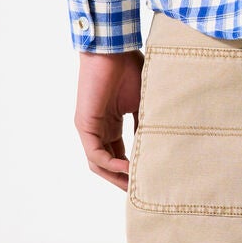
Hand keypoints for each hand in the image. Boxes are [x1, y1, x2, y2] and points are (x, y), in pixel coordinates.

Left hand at [74, 48, 143, 190]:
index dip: (131, 170)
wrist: (114, 50)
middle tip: (140, 192)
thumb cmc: (128, 68)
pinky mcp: (84, 124)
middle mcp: (98, 128)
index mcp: (110, 123)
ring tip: (134, 186)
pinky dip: (110, 164)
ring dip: (115, 177)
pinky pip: (95, 153)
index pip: (118, 155)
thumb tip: (157, 149)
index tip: (148, 180)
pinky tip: (127, 168)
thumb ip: (145, 126)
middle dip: (122, 180)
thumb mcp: (143, 103)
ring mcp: (89, 127)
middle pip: (107, 164)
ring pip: (98, 164)